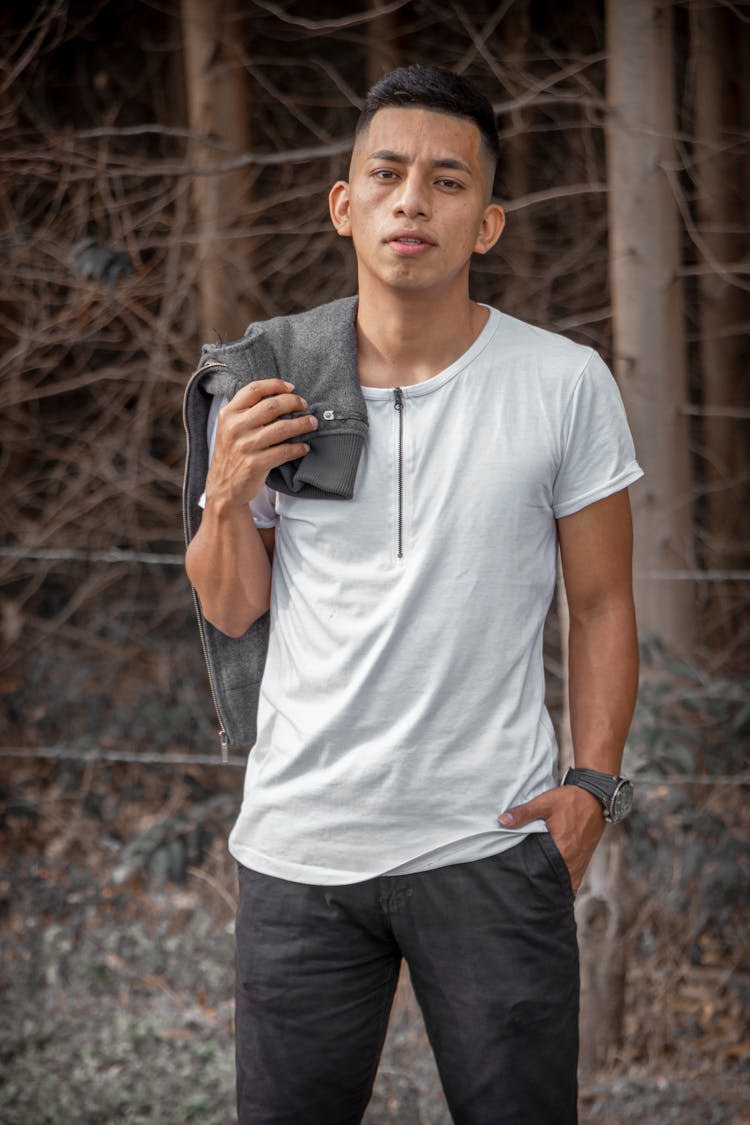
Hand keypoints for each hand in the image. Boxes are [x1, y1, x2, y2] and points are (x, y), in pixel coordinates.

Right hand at [205, 378, 317, 509]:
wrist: (223, 488)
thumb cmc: (232, 454)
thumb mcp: (230, 428)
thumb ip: (246, 412)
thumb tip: (279, 396)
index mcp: (228, 414)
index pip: (254, 390)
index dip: (276, 385)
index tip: (291, 388)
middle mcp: (235, 427)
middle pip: (272, 405)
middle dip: (294, 402)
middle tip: (304, 405)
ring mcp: (245, 446)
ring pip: (282, 428)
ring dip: (302, 424)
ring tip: (312, 424)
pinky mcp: (255, 464)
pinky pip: (284, 451)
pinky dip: (298, 448)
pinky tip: (304, 447)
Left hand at [499, 785, 604, 892]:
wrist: (596, 797)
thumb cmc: (571, 800)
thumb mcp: (545, 802)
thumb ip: (524, 813)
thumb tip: (502, 821)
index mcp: (562, 849)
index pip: (543, 873)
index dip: (531, 879)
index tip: (520, 882)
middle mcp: (573, 861)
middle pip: (553, 881)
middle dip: (541, 885)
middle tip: (525, 886)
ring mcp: (580, 863)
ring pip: (565, 882)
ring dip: (552, 883)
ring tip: (537, 885)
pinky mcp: (584, 861)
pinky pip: (572, 878)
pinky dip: (562, 880)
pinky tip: (551, 878)